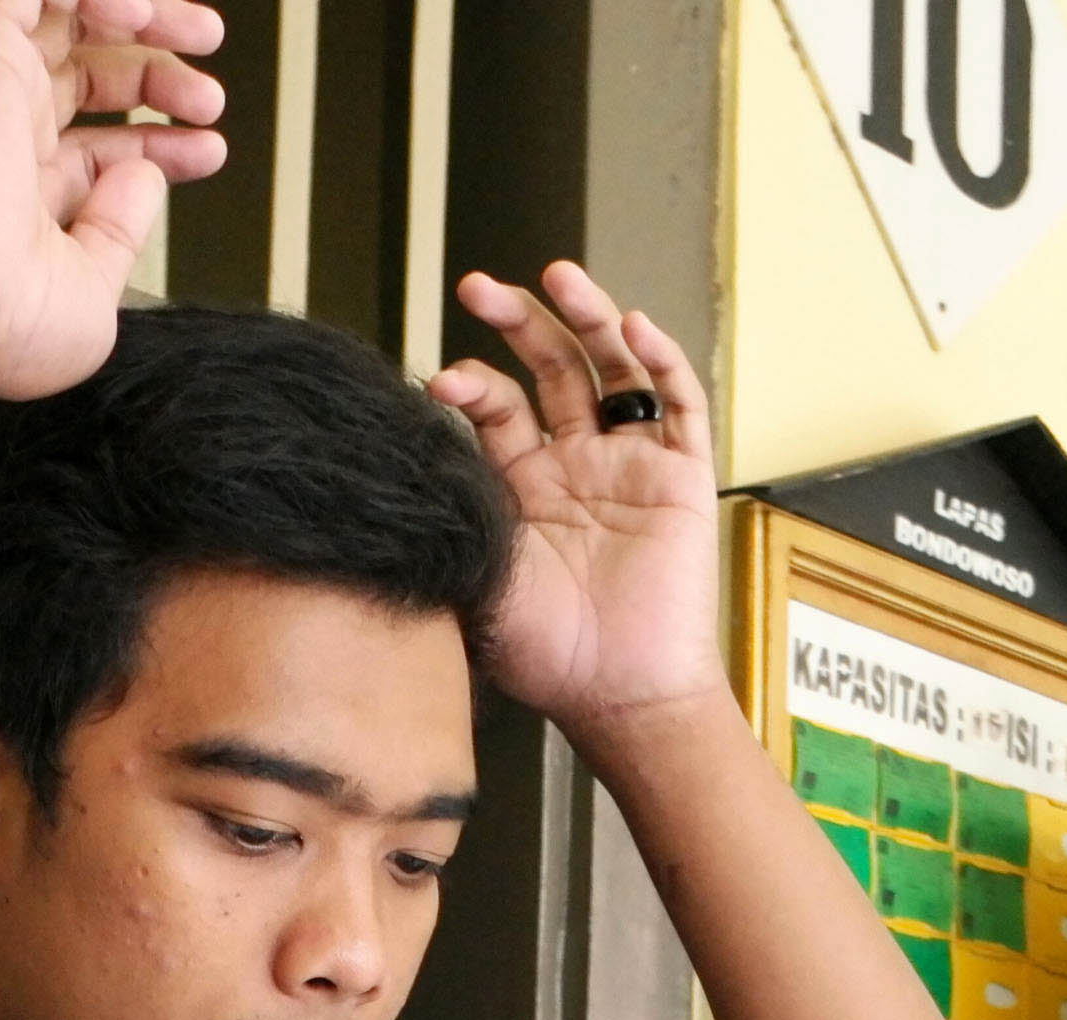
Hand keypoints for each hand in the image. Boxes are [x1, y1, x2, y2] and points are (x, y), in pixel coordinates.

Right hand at [0, 0, 227, 406]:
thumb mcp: (90, 296)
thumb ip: (120, 235)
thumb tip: (144, 176)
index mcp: (26, 199)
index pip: (101, 149)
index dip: (163, 144)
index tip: (209, 149)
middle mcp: (7, 139)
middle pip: (92, 77)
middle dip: (162, 74)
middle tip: (208, 95)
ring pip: (71, 17)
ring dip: (144, 16)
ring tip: (201, 38)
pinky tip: (136, 15)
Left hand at [433, 263, 723, 737]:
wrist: (616, 693)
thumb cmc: (545, 656)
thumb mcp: (473, 579)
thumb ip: (443, 523)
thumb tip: (386, 474)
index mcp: (523, 486)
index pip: (497, 407)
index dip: (471, 383)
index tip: (441, 383)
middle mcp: (576, 464)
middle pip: (549, 368)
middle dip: (518, 322)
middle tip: (480, 287)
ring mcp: (629, 464)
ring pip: (611, 369)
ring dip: (587, 318)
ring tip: (558, 278)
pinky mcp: (680, 476)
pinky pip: (678, 404)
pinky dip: (660, 360)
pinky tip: (633, 327)